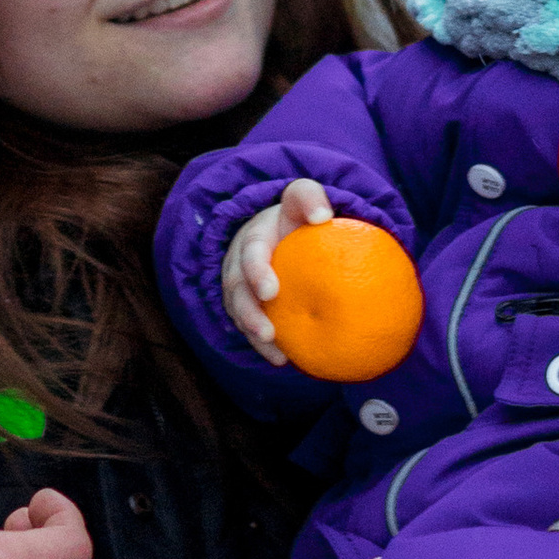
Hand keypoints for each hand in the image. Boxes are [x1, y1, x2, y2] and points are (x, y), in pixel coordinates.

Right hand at [223, 179, 332, 358]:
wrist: (278, 231)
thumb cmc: (294, 218)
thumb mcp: (300, 199)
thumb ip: (308, 198)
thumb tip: (322, 217)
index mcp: (253, 239)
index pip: (250, 253)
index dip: (256, 272)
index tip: (270, 291)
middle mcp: (238, 264)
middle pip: (236, 290)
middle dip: (248, 313)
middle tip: (267, 331)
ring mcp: (239, 288)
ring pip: (238, 313)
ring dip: (254, 334)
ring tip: (276, 354)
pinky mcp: (245, 306)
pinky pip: (249, 327)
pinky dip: (263, 345)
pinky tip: (284, 359)